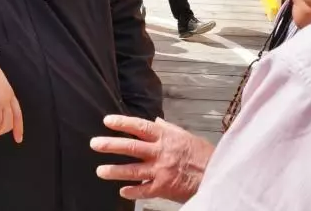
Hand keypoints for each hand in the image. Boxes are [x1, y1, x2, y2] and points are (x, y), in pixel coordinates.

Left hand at [90, 115, 214, 202]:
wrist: (216, 174)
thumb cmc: (202, 154)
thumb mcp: (185, 135)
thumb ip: (168, 128)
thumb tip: (155, 120)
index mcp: (165, 137)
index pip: (139, 127)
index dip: (122, 123)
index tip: (107, 121)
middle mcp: (161, 152)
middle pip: (131, 148)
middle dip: (111, 145)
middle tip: (94, 144)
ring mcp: (161, 171)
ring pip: (133, 171)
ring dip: (115, 171)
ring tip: (100, 171)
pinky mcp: (164, 188)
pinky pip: (144, 191)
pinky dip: (132, 191)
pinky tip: (122, 191)